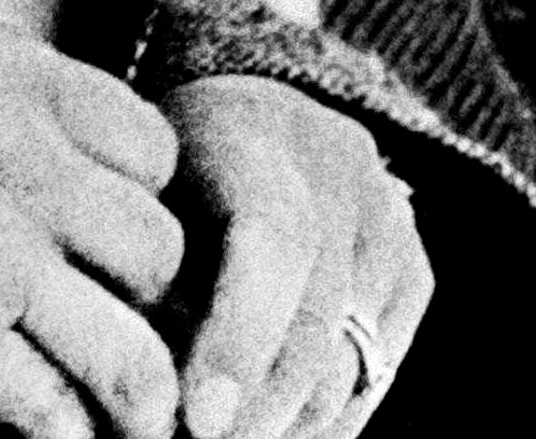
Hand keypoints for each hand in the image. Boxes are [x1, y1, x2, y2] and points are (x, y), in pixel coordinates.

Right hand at [0, 12, 188, 438]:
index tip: (122, 223)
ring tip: (146, 415)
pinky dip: (65, 433)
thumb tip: (73, 144)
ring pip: (125, 345)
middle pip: (155, 247)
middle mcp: (29, 165)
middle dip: (150, 291)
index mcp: (27, 80)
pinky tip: (67, 436)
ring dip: (141, 390)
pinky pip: (46, 406)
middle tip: (129, 314)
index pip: (154, 150)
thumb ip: (18, 93)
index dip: (147, 195)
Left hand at [161, 75, 432, 436]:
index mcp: (247, 127)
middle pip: (317, 311)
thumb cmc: (150, 181)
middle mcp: (333, 157)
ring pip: (352, 354)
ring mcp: (384, 208)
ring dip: (290, 420)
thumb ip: (138, 282)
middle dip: (259, 405)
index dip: (240, 338)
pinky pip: (380, 365)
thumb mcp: (125, 203)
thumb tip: (146, 391)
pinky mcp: (410, 262)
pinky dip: (331, 418)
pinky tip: (277, 431)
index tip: (199, 420)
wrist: (233, 130)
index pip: (272, 236)